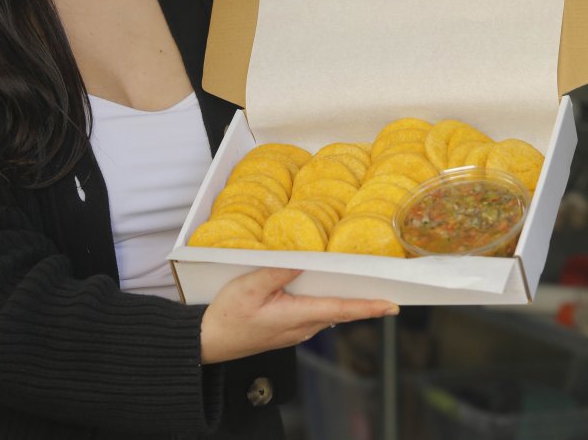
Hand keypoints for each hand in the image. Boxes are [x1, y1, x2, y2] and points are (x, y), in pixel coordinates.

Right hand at [199, 267, 398, 363]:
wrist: (210, 341)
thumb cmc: (228, 315)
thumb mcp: (250, 286)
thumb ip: (278, 272)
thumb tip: (304, 260)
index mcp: (295, 316)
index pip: (340, 310)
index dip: (367, 307)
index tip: (390, 305)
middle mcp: (301, 328)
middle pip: (339, 312)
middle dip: (364, 302)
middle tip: (387, 290)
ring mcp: (295, 332)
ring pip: (328, 314)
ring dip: (346, 302)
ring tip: (363, 286)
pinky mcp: (287, 330)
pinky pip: (315, 315)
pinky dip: (328, 304)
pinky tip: (327, 291)